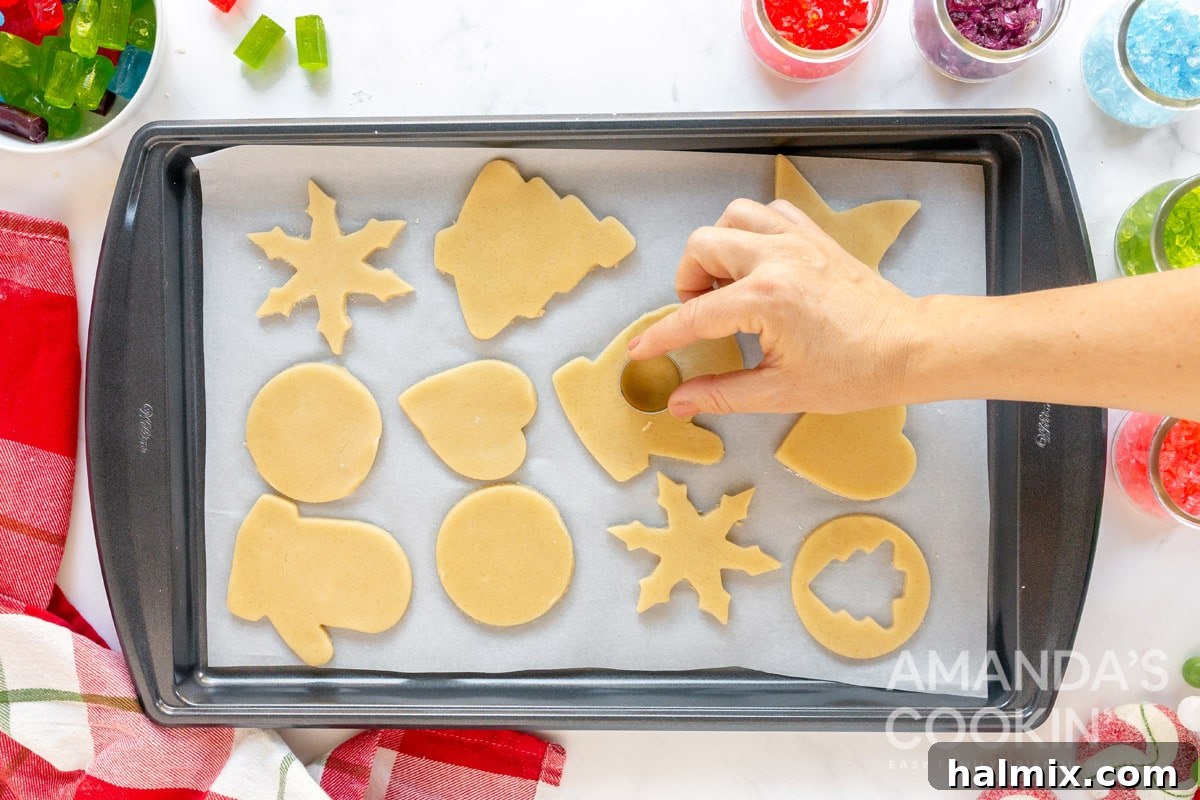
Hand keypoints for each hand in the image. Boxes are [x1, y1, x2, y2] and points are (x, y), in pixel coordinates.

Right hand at [627, 198, 922, 417]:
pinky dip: (752, 231)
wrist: (909, 348)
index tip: (641, 349)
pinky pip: (768, 213)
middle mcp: (777, 259)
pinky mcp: (814, 237)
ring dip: (718, 248)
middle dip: (688, 281)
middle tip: (702, 315)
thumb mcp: (780, 392)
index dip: (662, 336)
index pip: (694, 315)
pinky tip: (757, 264)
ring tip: (727, 285)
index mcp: (766, 300)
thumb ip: (721, 393)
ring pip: (732, 217)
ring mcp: (797, 241)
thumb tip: (679, 402)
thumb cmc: (854, 373)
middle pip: (702, 246)